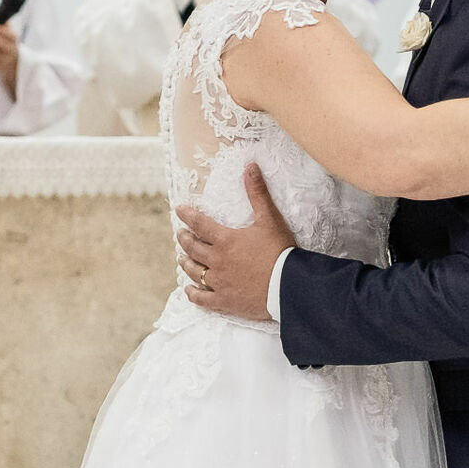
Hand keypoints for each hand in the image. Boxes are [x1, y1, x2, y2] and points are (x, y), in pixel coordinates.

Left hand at [176, 165, 293, 322]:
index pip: (199, 224)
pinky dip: (193, 294)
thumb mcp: (270, 219)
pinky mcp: (224, 300)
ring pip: (193, 271)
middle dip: (184, 239)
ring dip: (185, 263)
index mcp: (225, 240)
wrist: (289, 285)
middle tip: (180, 234)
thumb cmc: (280, 251)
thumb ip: (257, 193)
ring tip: (181, 258)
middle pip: (192, 248)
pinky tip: (189, 290)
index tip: (179, 210)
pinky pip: (202, 299)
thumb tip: (249, 166)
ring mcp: (219, 282)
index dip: (187, 215)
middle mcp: (216, 260)